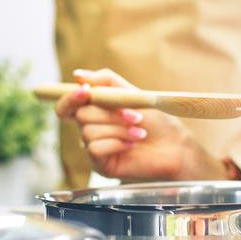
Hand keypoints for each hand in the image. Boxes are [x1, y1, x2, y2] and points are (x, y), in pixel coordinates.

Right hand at [55, 68, 228, 180]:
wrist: (173, 145)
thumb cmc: (155, 120)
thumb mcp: (131, 93)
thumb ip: (105, 81)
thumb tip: (78, 75)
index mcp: (94, 110)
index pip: (66, 105)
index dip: (70, 97)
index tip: (85, 91)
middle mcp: (89, 128)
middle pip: (80, 115)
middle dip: (110, 113)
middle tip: (136, 116)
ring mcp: (94, 147)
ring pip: (89, 132)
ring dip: (118, 129)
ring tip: (139, 132)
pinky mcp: (100, 164)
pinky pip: (94, 149)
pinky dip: (116, 143)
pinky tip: (131, 144)